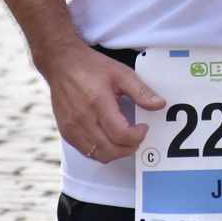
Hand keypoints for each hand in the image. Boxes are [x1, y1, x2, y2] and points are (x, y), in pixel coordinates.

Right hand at [43, 47, 164, 163]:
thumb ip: (141, 91)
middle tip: (136, 135)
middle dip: (129, 147)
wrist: (62, 65)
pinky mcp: (66, 132)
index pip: (121, 134)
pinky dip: (101, 150)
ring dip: (116, 151)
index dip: (138, 136)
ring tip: (123, 137)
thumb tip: (159, 104)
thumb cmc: (91, 67)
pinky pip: (87, 152)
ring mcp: (72, 128)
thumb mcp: (121, 73)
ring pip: (99, 155)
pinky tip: (108, 137)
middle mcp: (83, 119)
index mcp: (98, 103)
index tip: (143, 127)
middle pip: (111, 150)